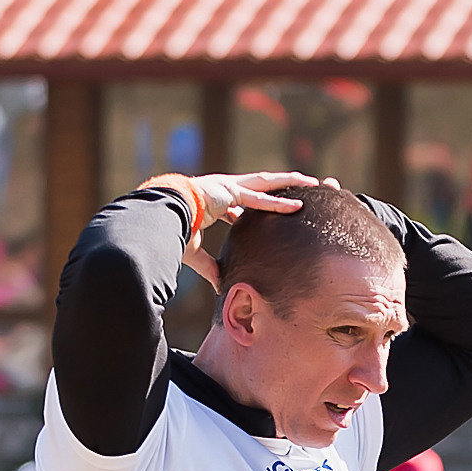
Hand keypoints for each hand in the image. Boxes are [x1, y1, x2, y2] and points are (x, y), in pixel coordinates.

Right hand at [142, 169, 337, 288]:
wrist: (158, 217)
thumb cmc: (171, 231)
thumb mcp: (194, 252)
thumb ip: (209, 266)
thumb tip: (219, 285)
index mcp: (214, 202)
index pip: (241, 202)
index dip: (258, 207)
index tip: (273, 213)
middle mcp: (224, 190)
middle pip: (260, 186)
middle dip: (281, 186)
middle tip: (303, 188)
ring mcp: (228, 187)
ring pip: (266, 184)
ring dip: (290, 185)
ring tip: (313, 186)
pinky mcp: (229, 191)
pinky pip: (259, 199)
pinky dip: (278, 203)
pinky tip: (298, 206)